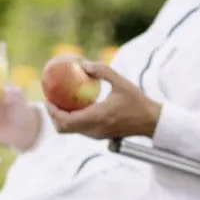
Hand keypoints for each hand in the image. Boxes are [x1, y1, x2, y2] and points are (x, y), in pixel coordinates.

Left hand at [45, 62, 162, 141]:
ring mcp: (97, 135)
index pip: (65, 121)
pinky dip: (74, 120)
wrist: (151, 121)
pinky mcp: (101, 135)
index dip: (52, 112)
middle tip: (51, 101)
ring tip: (61, 102)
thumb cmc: (137, 101)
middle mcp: (94, 130)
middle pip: (64, 129)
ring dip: (63, 119)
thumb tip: (83, 64)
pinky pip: (81, 129)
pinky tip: (78, 106)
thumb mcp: (121, 82)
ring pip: (72, 130)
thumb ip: (102, 71)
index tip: (47, 100)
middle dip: (53, 117)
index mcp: (96, 118)